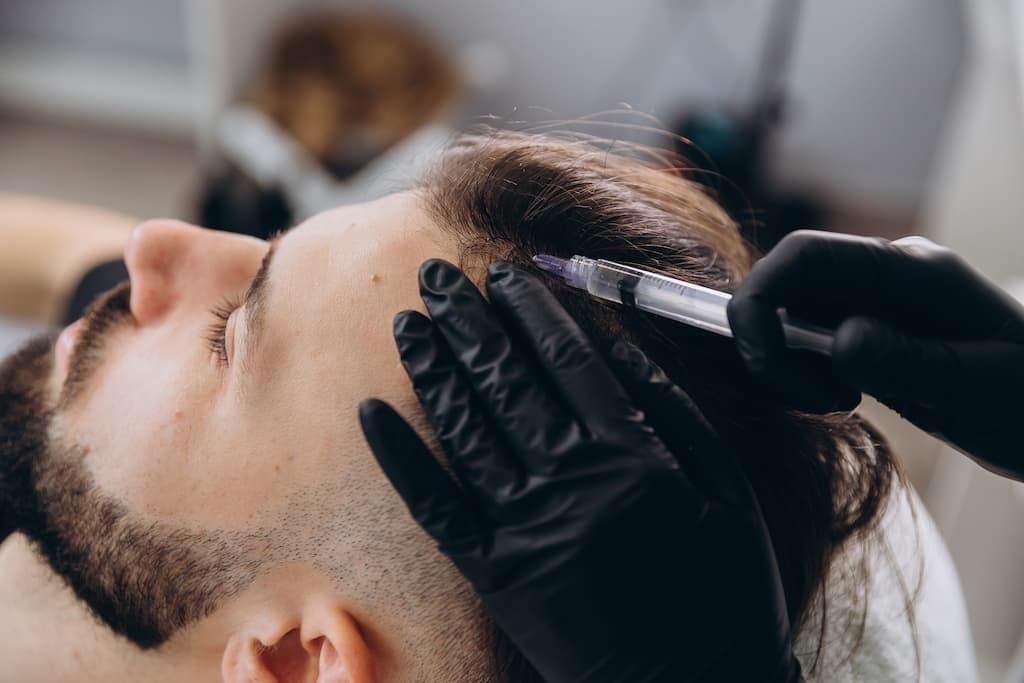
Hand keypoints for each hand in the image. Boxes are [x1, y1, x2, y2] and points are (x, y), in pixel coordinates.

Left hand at [360, 259, 800, 682]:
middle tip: (434, 275)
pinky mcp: (495, 572)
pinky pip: (437, 507)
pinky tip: (370, 413)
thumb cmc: (722, 590)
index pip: (568, 359)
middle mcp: (570, 480)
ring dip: (432, 369)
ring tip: (407, 321)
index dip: (530, 310)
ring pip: (467, 429)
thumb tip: (622, 347)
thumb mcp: (729, 494)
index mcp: (631, 454)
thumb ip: (678, 415)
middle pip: (507, 381)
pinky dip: (402, 459)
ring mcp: (526, 526)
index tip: (502, 272)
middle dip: (467, 320)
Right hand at [727, 230, 1023, 479]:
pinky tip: (844, 400)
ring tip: (834, 402)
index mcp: (912, 272)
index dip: (759, 299)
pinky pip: (811, 344)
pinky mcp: (871, 338)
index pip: (805, 256)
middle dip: (771, 343)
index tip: (761, 363)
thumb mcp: (984, 388)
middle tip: (807, 398)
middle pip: (786, 287)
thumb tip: (841, 341)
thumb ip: (913, 361)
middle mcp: (884, 279)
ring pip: (791, 318)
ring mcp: (875, 307)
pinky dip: (805, 374)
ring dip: (788, 363)